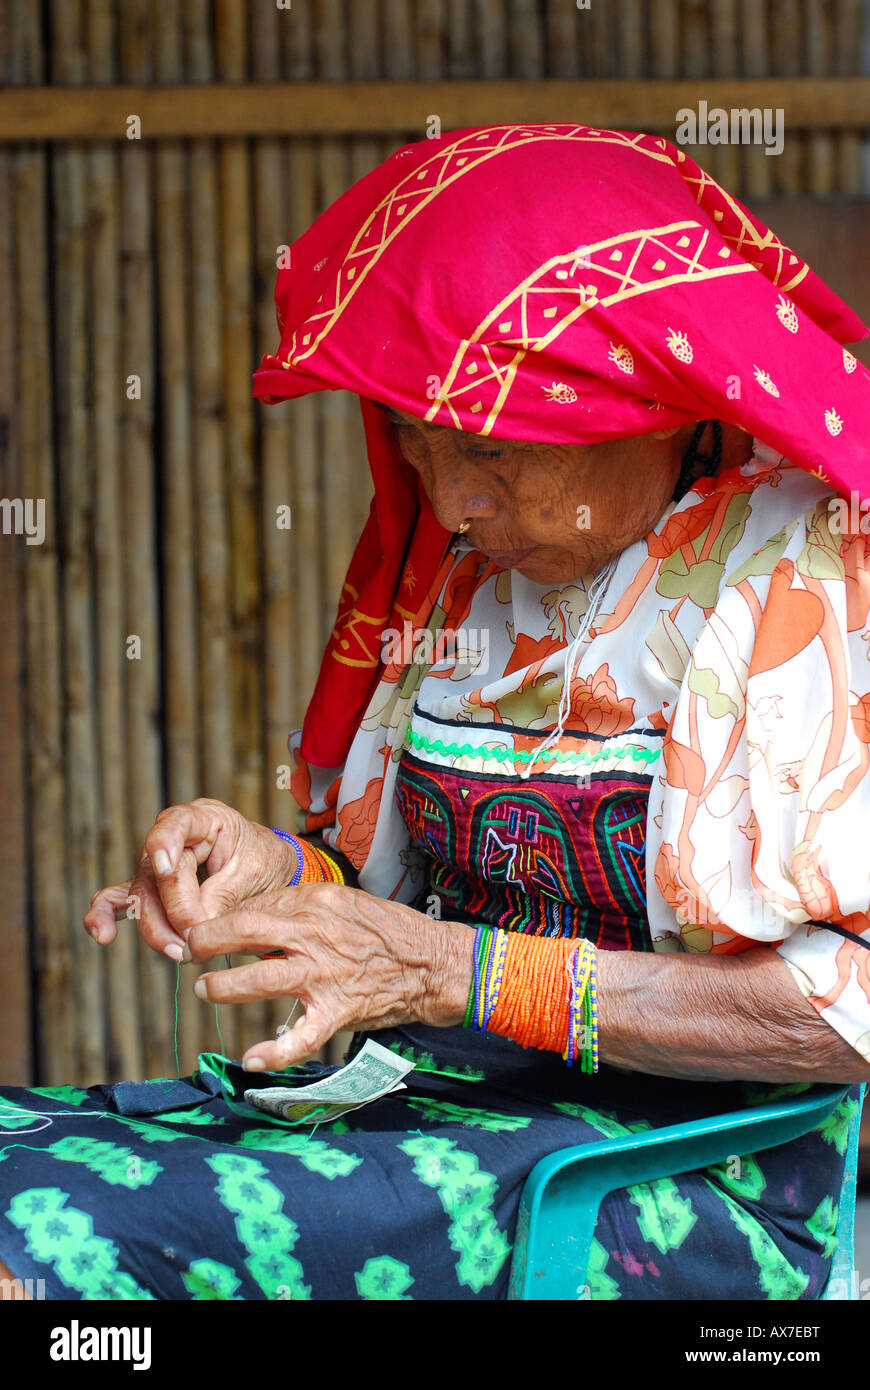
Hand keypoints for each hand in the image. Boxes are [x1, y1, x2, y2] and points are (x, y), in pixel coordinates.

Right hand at [83, 799, 300, 961]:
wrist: (272, 873)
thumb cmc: (264, 863)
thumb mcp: (255, 873)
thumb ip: (223, 896)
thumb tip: (194, 930)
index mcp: (204, 819)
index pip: (176, 824)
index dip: (165, 844)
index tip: (165, 869)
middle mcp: (174, 838)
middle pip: (156, 875)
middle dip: (171, 913)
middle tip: (191, 943)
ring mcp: (158, 865)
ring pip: (143, 897)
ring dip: (156, 929)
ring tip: (177, 952)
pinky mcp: (153, 890)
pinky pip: (123, 901)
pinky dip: (108, 916)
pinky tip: (101, 933)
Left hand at [182, 881, 475, 1068]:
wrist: (433, 963)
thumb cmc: (388, 930)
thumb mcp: (345, 901)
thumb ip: (302, 908)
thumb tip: (258, 918)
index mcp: (317, 902)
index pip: (257, 906)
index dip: (226, 918)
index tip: (209, 929)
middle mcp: (315, 935)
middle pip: (247, 931)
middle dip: (209, 940)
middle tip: (190, 949)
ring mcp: (325, 975)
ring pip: (262, 978)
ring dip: (226, 985)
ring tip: (206, 989)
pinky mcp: (338, 1011)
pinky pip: (301, 1036)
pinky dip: (274, 1051)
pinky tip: (250, 1058)